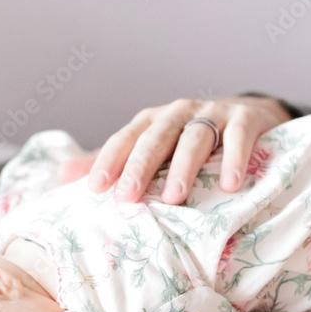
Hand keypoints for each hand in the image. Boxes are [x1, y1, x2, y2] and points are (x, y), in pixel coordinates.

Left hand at [89, 96, 292, 204]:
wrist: (250, 117)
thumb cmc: (190, 141)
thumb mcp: (151, 148)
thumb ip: (111, 162)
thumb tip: (60, 176)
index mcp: (152, 122)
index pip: (125, 139)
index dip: (109, 161)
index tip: (95, 188)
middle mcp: (179, 113)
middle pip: (155, 138)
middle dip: (140, 167)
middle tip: (128, 197)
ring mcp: (213, 114)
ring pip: (194, 138)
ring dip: (183, 168)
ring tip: (174, 198)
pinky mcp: (246, 119)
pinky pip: (238, 137)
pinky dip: (234, 158)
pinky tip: (230, 185)